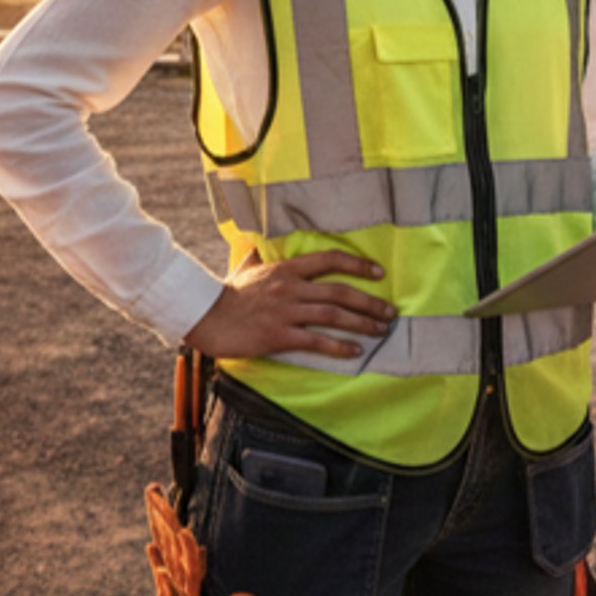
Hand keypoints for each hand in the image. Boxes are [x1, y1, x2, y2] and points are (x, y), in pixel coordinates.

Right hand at [182, 251, 395, 361]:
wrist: (205, 316)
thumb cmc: (226, 293)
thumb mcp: (244, 268)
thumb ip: (256, 256)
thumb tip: (255, 244)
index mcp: (285, 269)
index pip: (328, 260)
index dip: (357, 264)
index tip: (378, 272)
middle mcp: (289, 287)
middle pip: (340, 291)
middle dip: (370, 302)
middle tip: (389, 312)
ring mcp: (285, 312)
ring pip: (334, 315)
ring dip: (363, 323)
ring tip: (381, 330)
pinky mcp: (279, 335)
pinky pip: (317, 341)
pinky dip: (340, 346)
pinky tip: (356, 351)